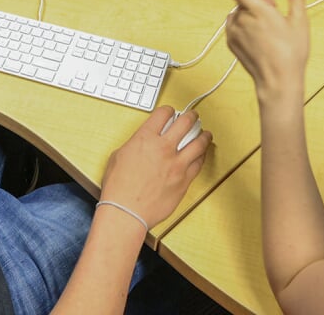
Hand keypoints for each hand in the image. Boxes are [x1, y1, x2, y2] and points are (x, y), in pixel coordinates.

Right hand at [99, 107, 210, 228]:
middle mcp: (163, 148)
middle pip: (186, 122)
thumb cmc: (118, 188)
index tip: (171, 112)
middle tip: (194, 116)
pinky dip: (202, 156)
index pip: (163, 114)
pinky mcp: (184, 180)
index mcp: (145, 139)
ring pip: (199, 142)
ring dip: (204, 135)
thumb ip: (135, 144)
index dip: (169, 110)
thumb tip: (143, 142)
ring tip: (205, 133)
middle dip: (192, 116)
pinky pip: (199, 163)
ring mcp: (177, 164)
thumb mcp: (118, 156)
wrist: (126, 212)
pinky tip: (202, 154)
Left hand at [206, 0, 310, 105]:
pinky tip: (260, 37)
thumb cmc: (292, 53)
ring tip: (269, 28)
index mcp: (257, 10)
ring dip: (251, 12)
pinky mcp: (230, 42)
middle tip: (276, 12)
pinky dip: (245, 24)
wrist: (279, 81)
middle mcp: (241, 19)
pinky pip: (235, 24)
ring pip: (239, 11)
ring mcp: (233, 32)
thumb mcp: (299, 21)